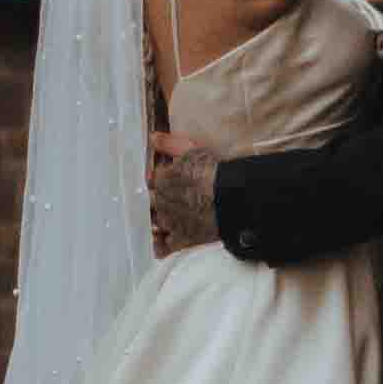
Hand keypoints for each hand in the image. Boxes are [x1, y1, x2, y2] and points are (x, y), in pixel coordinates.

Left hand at [143, 126, 216, 256]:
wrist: (230, 199)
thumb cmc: (214, 171)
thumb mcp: (192, 150)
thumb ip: (170, 144)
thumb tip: (152, 137)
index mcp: (162, 180)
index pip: (153, 180)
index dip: (160, 180)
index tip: (166, 181)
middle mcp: (161, 202)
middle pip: (152, 202)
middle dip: (157, 200)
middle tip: (168, 199)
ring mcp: (170, 222)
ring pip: (156, 222)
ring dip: (159, 220)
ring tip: (169, 218)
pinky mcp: (181, 240)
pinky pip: (164, 246)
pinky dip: (161, 245)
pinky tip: (162, 242)